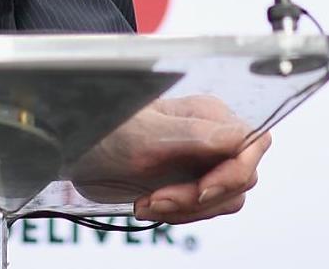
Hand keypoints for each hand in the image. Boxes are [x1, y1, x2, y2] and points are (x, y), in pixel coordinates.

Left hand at [68, 94, 270, 224]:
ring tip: (148, 202)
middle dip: (200, 198)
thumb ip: (195, 136)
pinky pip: (205, 210)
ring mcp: (204, 160)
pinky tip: (147, 203)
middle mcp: (213, 135)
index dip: (232, 174)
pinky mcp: (190, 181)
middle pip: (242, 178)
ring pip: (227, 199)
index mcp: (209, 114)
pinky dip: (177, 214)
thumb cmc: (105, 131)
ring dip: (187, 210)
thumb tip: (240, 139)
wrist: (75, 148)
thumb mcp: (146, 136)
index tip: (199, 190)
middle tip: (158, 199)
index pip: (253, 144)